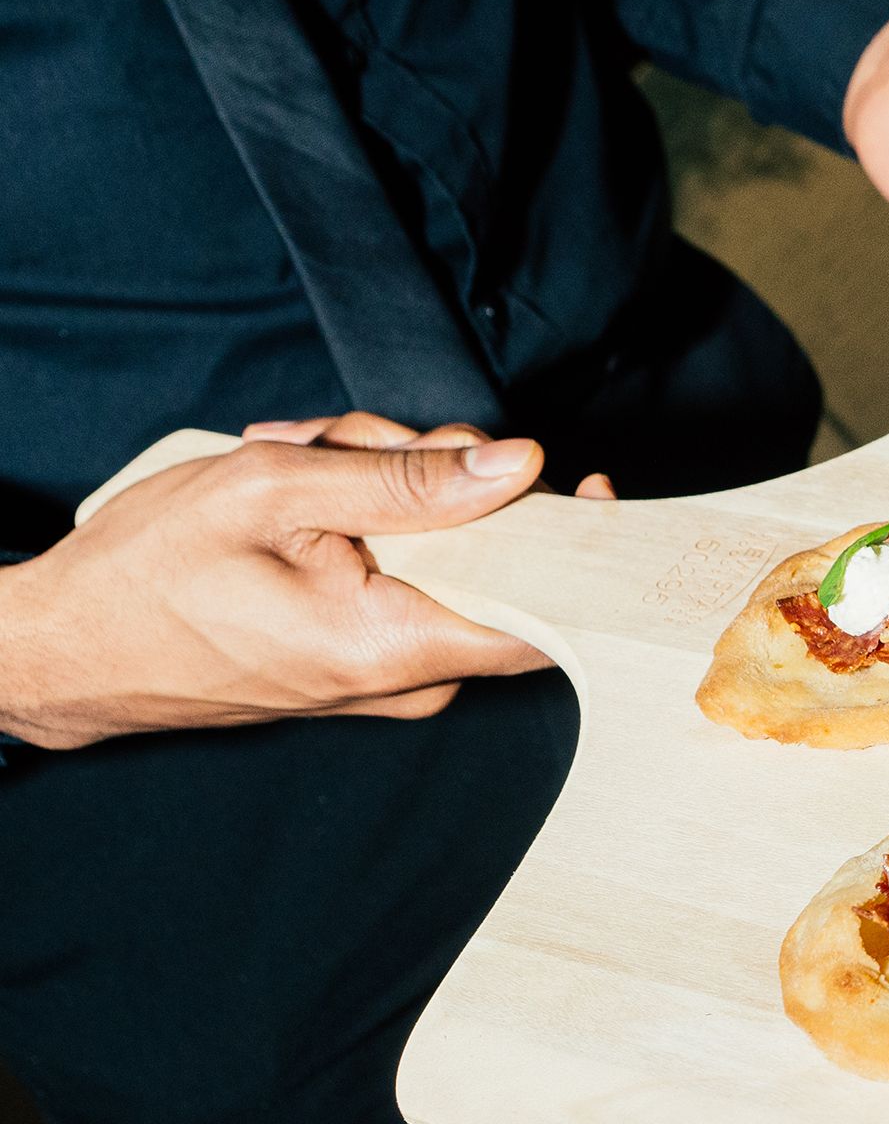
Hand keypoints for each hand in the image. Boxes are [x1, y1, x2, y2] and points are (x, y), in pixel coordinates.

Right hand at [0, 412, 576, 750]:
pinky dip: (369, 525)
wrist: (65, 650)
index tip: (588, 488)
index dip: (581, 546)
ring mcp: (389, 676)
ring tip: (300, 466)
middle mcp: (409, 678)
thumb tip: (520, 463)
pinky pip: (408, 578)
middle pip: (493, 559)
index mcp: (397, 645)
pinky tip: (305, 498)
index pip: (551, 614)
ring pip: (446, 557)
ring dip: (387, 491)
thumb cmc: (149, 573)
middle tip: (348, 444)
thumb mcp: (277, 490)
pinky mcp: (366, 662)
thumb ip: (410, 479)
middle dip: (437, 478)